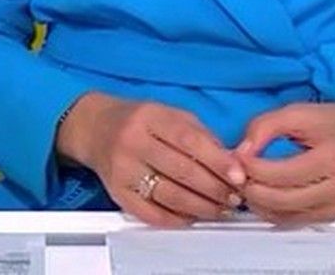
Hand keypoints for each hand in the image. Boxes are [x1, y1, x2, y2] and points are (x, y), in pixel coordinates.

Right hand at [56, 92, 245, 227]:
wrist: (95, 129)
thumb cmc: (138, 121)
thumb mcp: (170, 114)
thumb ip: (201, 135)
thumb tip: (232, 163)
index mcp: (149, 117)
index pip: (189, 140)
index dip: (217, 161)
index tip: (239, 175)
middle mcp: (132, 142)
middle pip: (182, 171)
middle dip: (215, 188)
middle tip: (234, 196)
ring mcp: (123, 170)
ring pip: (170, 196)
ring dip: (202, 207)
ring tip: (220, 209)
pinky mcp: (117, 193)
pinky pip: (152, 214)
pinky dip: (177, 220)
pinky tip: (192, 216)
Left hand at [233, 101, 334, 225]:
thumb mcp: (297, 112)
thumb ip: (264, 127)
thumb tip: (240, 153)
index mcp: (333, 158)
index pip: (280, 174)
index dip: (251, 167)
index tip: (237, 156)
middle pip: (280, 199)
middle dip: (250, 187)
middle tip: (236, 172)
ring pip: (283, 216)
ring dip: (257, 202)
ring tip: (246, 181)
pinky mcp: (330, 216)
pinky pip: (291, 221)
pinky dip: (270, 211)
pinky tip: (261, 194)